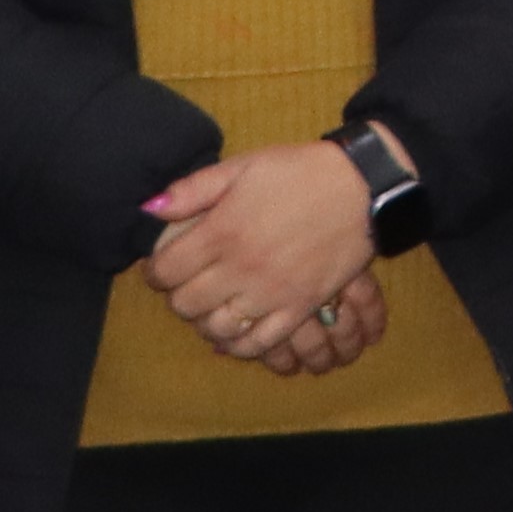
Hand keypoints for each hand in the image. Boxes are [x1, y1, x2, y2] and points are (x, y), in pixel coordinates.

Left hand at [140, 144, 383, 362]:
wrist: (362, 186)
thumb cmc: (299, 173)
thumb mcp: (242, 167)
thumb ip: (193, 188)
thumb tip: (150, 208)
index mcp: (221, 231)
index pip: (165, 270)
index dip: (156, 271)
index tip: (163, 266)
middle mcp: (241, 267)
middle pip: (186, 303)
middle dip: (179, 296)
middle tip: (189, 284)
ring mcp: (271, 292)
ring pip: (218, 327)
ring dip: (207, 321)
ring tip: (213, 307)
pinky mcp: (300, 307)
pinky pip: (260, 343)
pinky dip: (241, 345)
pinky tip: (238, 332)